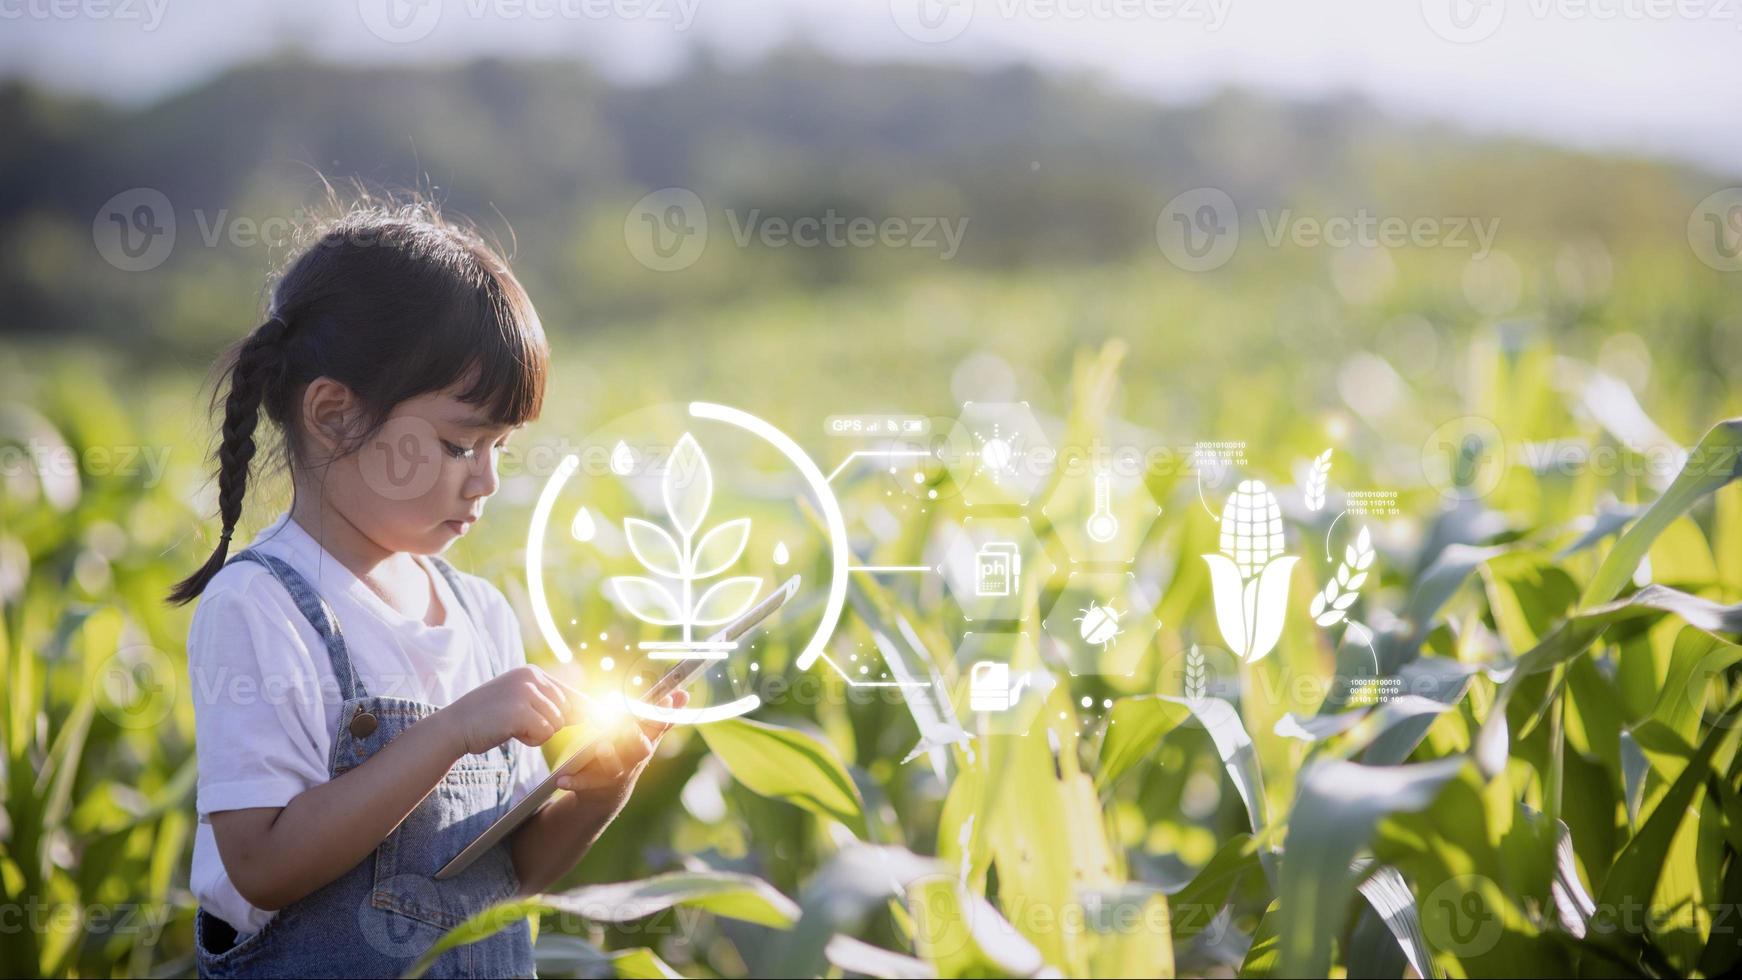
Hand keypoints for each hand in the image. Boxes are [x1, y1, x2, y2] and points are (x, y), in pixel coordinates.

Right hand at [438, 665, 587, 755]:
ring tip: (512, 727)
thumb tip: (587, 711)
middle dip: (550, 724)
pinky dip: (531, 740)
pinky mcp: (520, 711)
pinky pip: (544, 733)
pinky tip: (510, 733)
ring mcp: (525, 693)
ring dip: (538, 733)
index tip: (606, 719)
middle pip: (565, 710)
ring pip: (555, 723)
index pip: (569, 692)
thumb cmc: (488, 718)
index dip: (586, 709)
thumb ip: (548, 703)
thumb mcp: (519, 702)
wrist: (455, 726)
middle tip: (521, 725)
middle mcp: (531, 678)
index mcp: (531, 672)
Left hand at [556, 690, 687, 794]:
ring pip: (615, 767)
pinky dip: (574, 781)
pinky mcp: (596, 785)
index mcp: (646, 742)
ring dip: (610, 756)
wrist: (607, 794)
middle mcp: (634, 759)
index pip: (659, 725)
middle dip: (636, 735)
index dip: (665, 711)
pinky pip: (585, 783)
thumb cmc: (627, 755)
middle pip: (640, 748)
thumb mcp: (644, 736)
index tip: (668, 696)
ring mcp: (617, 773)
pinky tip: (562, 779)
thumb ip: (661, 716)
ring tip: (602, 746)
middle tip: (630, 721)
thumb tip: (683, 693)